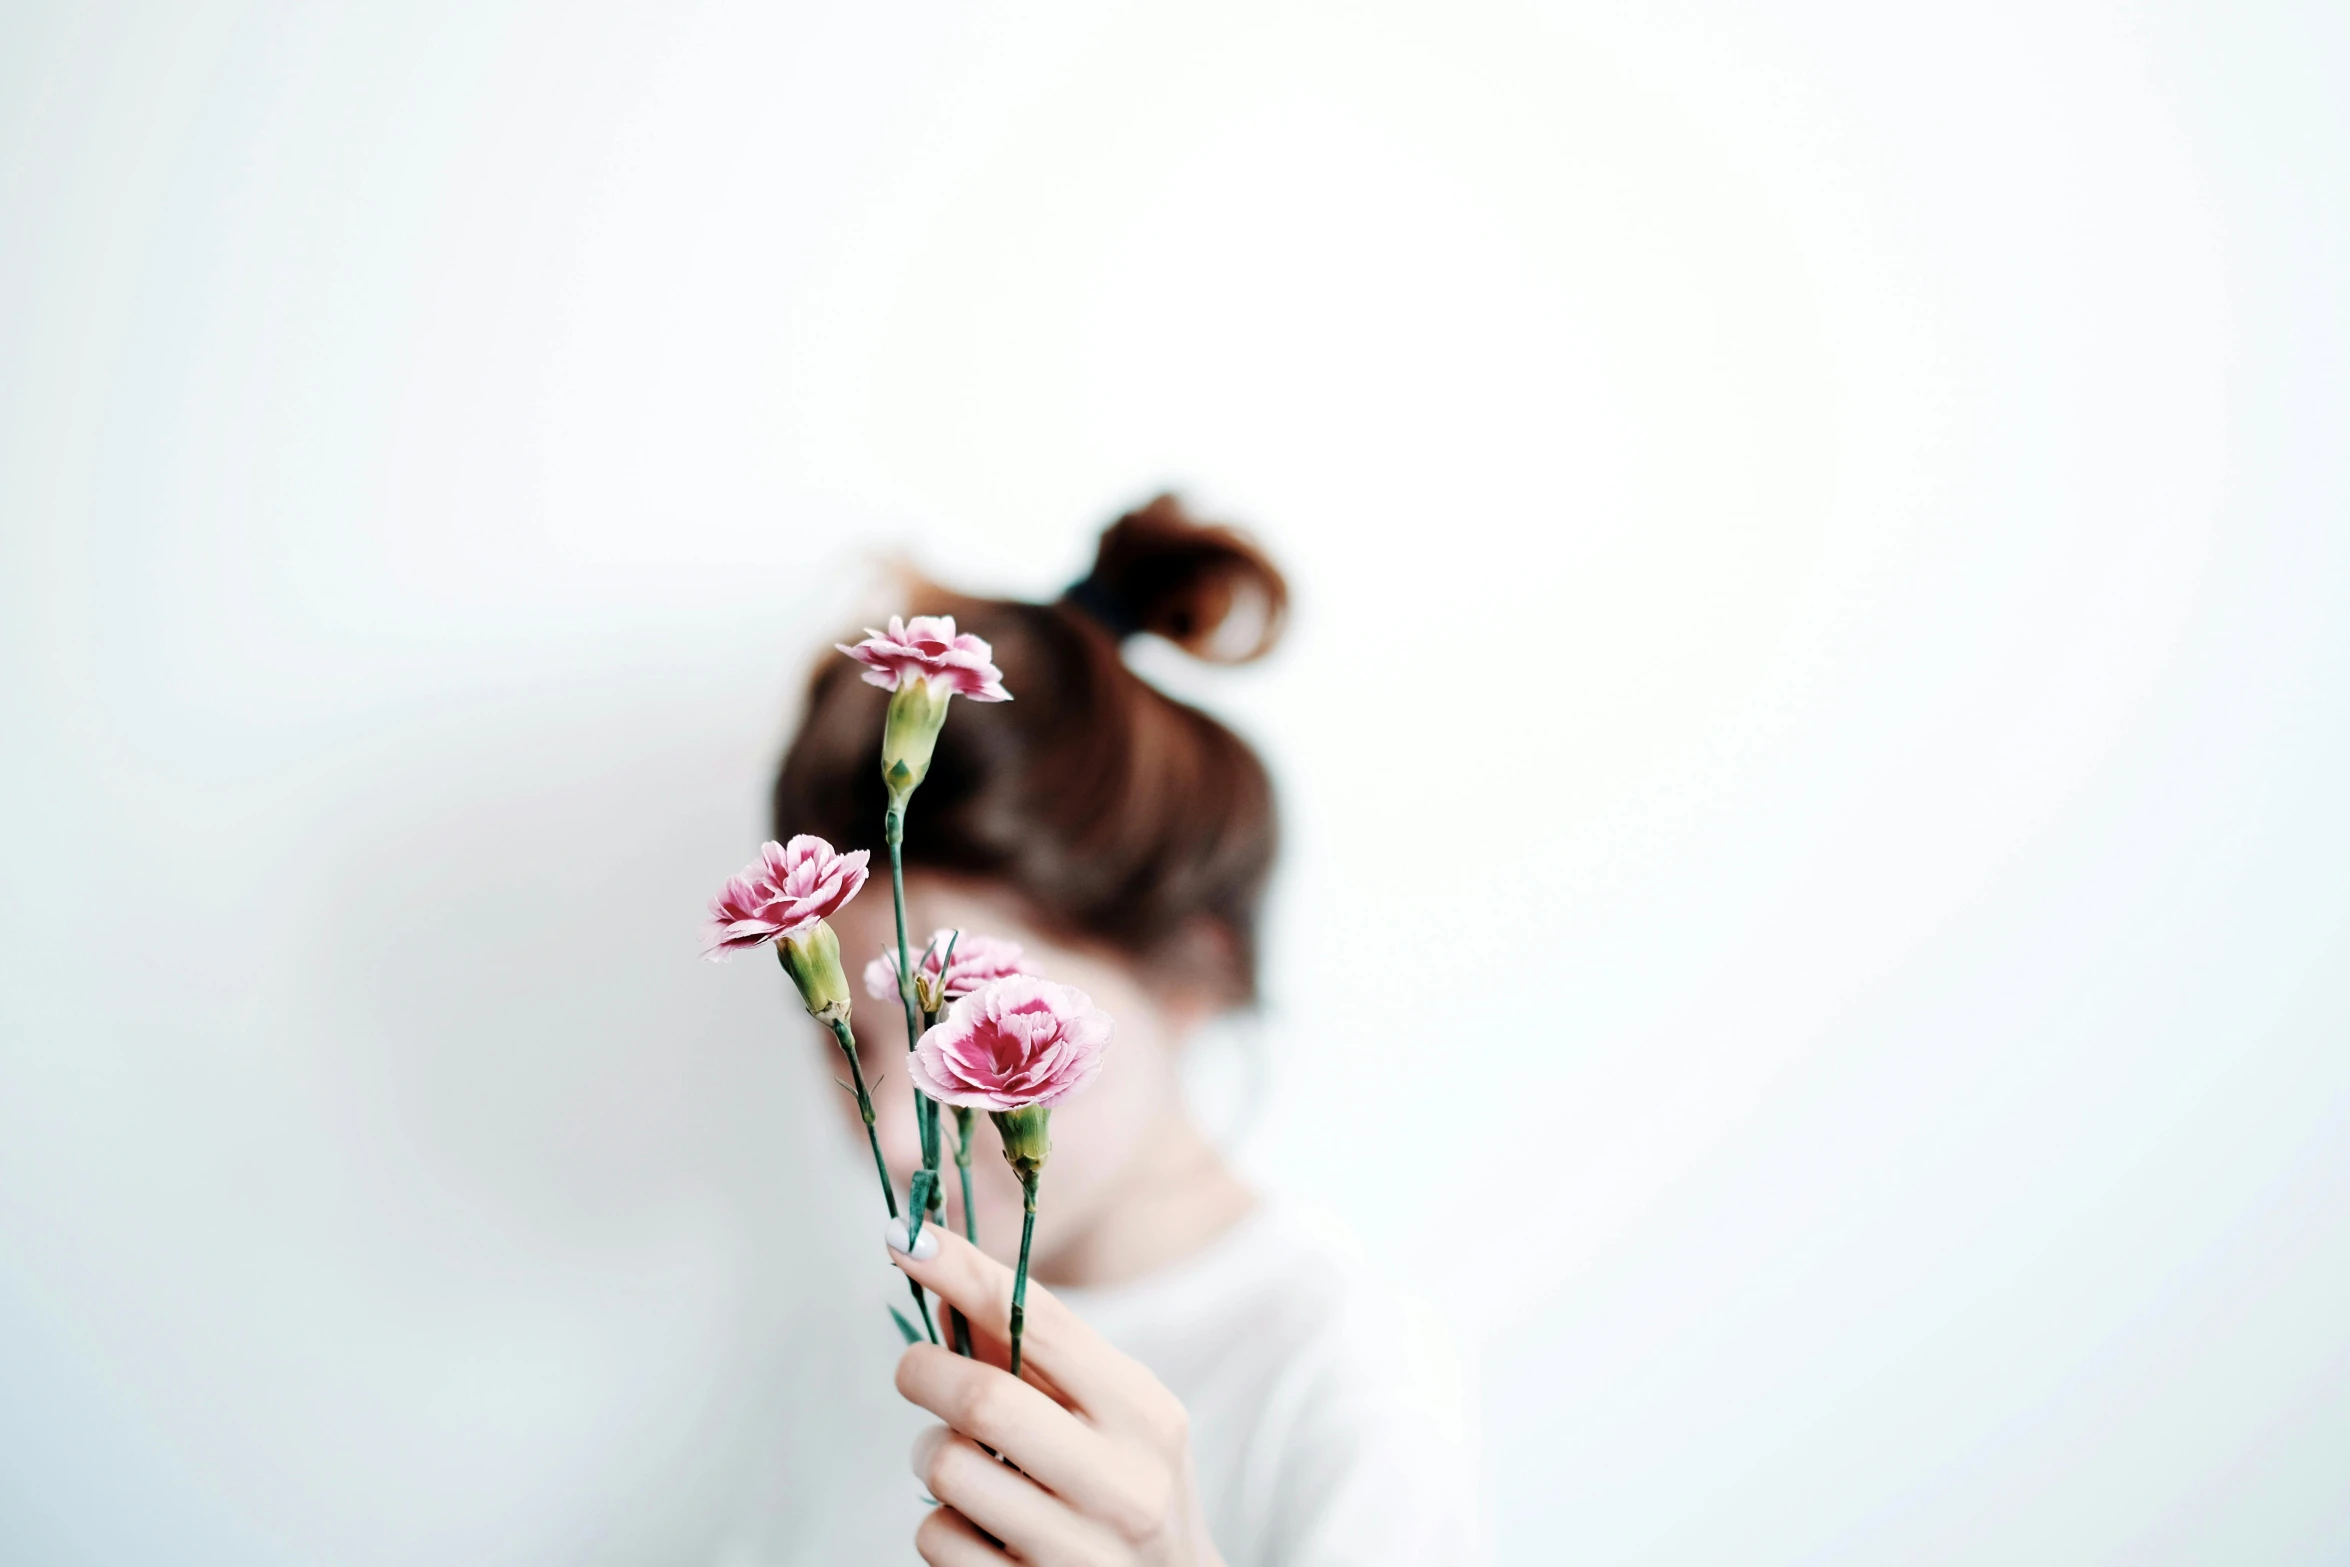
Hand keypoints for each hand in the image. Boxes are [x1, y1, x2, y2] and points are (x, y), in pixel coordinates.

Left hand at [887, 1225, 1226, 1565]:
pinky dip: (938, 1521)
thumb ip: (1038, 1358)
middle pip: (982, 1399)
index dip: (964, 1273)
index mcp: (1145, 1414)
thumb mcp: (1111, 1417)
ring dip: (929, 1452)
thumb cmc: (1127, 1489)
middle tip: (913, 1369)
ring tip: (955, 1459)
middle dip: (924, 1371)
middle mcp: (1123, 1483)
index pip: (1041, 1322)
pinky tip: (974, 1524)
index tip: (908, 1240)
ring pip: (948, 1469)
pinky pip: (937, 1537)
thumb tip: (948, 1293)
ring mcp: (1080, 1552)